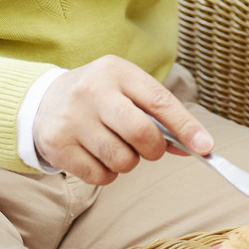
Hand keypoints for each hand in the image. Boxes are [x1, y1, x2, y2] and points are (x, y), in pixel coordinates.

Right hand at [34, 55, 213, 183]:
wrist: (43, 101)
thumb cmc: (100, 96)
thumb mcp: (126, 89)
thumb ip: (160, 113)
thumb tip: (196, 146)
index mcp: (116, 71)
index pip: (158, 100)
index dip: (185, 126)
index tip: (205, 148)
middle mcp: (92, 91)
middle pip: (141, 133)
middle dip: (154, 149)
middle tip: (149, 148)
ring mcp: (72, 119)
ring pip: (122, 160)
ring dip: (128, 162)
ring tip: (116, 146)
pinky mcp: (58, 146)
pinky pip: (100, 176)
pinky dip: (107, 173)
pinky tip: (97, 155)